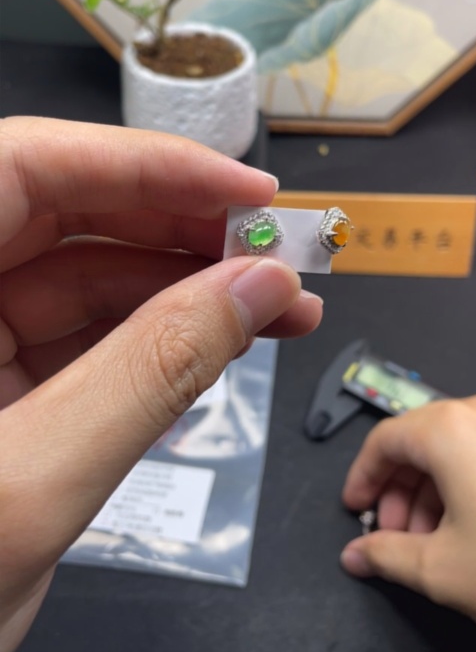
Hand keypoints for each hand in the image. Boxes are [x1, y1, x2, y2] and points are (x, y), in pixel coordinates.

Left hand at [0, 117, 322, 651]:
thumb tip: (253, 289)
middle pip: (63, 215)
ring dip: (180, 289)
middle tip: (273, 253)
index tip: (245, 193)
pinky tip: (213, 351)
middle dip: (180, 228)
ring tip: (272, 307)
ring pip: (79, 277)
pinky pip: (76, 337)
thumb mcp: (31, 487)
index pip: (27, 168)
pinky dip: (148, 342)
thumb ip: (150, 376)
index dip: (146, 165)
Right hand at [341, 393, 475, 643]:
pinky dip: (469, 485)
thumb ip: (387, 556)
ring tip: (436, 542)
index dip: (362, 478)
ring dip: (434, 490)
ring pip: (458, 447)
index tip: (357, 511)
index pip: (384, 440)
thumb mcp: (442, 570)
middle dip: (400, 490)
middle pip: (421, 440)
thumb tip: (358, 556)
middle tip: (395, 535)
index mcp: (450, 429)